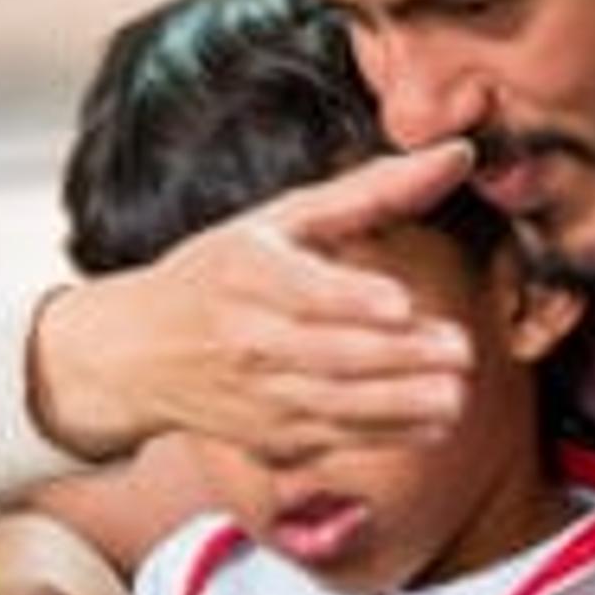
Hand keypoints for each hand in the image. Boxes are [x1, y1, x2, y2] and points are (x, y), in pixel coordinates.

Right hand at [27, 140, 474, 462]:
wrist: (135, 353)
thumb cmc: (218, 272)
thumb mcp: (281, 219)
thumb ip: (372, 190)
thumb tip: (457, 153)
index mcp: (244, 272)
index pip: (300, 290)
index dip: (349, 300)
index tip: (400, 304)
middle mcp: (245, 338)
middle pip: (330, 354)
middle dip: (399, 357)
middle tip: (460, 349)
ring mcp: (256, 395)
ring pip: (336, 407)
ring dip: (401, 406)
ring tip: (455, 393)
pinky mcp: (267, 438)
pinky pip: (334, 441)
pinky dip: (388, 436)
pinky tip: (434, 421)